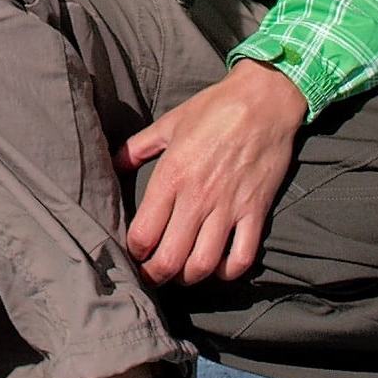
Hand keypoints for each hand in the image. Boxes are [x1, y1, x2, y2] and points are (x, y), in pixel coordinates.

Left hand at [121, 61, 306, 286]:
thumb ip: (137, 147)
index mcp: (171, 177)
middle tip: (153, 274)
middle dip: (155, 274)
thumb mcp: (169, 123)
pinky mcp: (256, 211)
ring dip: (188, 277)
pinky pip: (242, 257)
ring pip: (203, 265)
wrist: (265, 100)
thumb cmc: (214, 108)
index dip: (134, 252)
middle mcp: (197, 198)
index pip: (143, 235)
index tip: (134, 252)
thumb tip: (112, 164)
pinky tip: (218, 266)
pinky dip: (228, 271)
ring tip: (182, 273)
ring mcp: (228, 208)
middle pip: (169, 259)